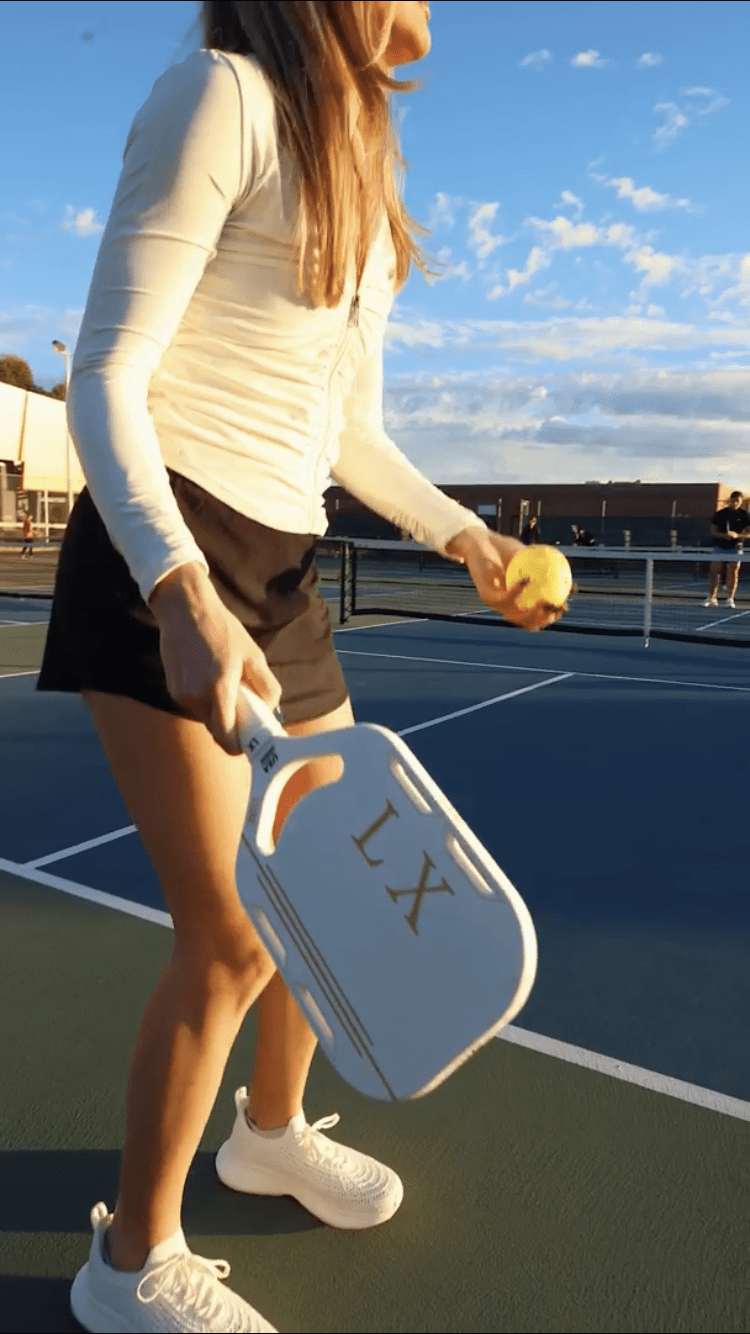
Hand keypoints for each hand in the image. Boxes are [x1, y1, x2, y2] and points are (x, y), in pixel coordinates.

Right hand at [148, 562, 280, 753]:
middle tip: (246, 706)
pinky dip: (206, 699)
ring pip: (206, 717)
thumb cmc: (222, 630)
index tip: (250, 740)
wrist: (185, 610)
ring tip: (226, 682)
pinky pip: (195, 705)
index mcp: (218, 688)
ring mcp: (181, 694)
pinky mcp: (173, 689)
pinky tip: (210, 675)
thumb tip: (271, 711)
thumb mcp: (254, 655)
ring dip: (219, 710)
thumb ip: (267, 688)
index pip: (226, 736)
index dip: (239, 745)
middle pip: (217, 730)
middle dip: (232, 725)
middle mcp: (196, 696)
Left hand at [445, 527, 566, 630]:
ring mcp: (496, 603)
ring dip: (532, 612)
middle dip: (544, 621)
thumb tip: (570, 580)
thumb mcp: (530, 557)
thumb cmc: (505, 549)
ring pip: (516, 616)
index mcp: (517, 600)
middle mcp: (507, 605)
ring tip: (545, 600)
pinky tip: (527, 580)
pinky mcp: (486, 596)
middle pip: (527, 623)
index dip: (550, 617)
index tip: (564, 607)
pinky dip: (517, 591)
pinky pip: (505, 598)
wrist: (480, 542)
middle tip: (556, 609)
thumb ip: (548, 568)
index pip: (536, 616)